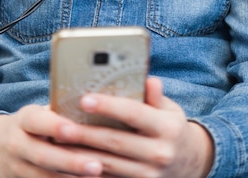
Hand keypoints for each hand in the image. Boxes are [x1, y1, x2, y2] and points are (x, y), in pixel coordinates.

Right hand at [0, 104, 102, 177]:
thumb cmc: (29, 126)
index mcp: (24, 120)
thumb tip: (95, 106)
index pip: (37, 121)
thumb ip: (59, 112)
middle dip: (70, 162)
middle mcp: (16, 144)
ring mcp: (16, 168)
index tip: (74, 130)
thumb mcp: (37, 114)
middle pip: (43, 155)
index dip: (54, 126)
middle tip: (96, 165)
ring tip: (95, 177)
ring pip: (43, 177)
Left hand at [54, 77, 213, 177]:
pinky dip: (88, 171)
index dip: (108, 106)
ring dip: (80, 155)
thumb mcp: (169, 110)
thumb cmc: (171, 128)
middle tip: (60, 126)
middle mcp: (160, 153)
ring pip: (108, 164)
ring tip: (58, 143)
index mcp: (167, 128)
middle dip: (85, 134)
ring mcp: (149, 175)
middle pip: (115, 141)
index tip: (84, 99)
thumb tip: (149, 79)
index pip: (133, 113)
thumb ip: (155, 96)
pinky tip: (70, 162)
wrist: (189, 164)